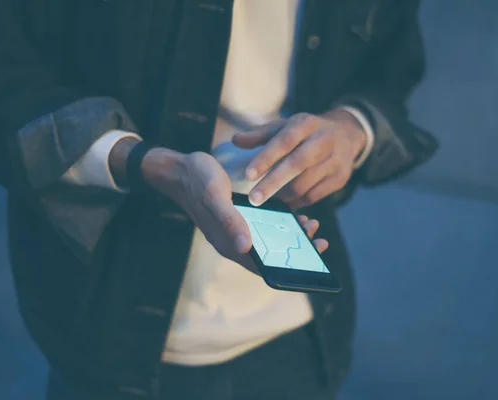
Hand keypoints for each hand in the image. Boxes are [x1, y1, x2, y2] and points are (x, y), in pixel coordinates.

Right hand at [140, 149, 327, 272]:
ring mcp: (233, 232)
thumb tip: (247, 247)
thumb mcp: (214, 196)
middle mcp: (231, 241)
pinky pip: (261, 230)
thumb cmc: (197, 179)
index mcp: (226, 242)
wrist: (179, 169)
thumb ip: (230, 221)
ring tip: (310, 224)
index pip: (260, 264)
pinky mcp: (236, 220)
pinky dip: (278, 226)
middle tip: (318, 238)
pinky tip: (292, 215)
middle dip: (294, 252)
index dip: (286, 265)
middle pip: (266, 257)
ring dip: (288, 238)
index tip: (312, 253)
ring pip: (266, 244)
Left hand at [232, 110, 366, 208]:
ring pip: (306, 184)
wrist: (347, 134)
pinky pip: (314, 196)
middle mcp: (323, 140)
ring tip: (269, 200)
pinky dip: (297, 201)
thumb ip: (260, 135)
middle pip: (297, 164)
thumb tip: (235, 140)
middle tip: (254, 199)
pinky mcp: (341, 178)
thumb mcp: (285, 126)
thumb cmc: (307, 132)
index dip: (266, 158)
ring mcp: (335, 160)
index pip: (284, 141)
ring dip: (284, 195)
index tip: (248, 175)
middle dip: (273, 183)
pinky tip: (286, 201)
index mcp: (306, 124)